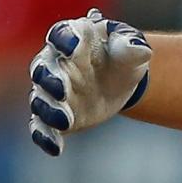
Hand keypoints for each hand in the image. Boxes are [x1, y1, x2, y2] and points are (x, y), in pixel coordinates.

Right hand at [26, 8, 150, 156]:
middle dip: (50, 79)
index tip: (73, 47)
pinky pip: (42, 126)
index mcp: (72, 37)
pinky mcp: (55, 115)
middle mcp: (55, 63)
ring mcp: (52, 91)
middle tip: (61, 89)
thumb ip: (132, 46)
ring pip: (40, 99)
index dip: (65, 39)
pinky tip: (56, 148)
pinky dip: (45, 137)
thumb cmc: (121, 56)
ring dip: (49, 110)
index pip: (61, 34)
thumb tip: (141, 50)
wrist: (119, 81)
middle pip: (43, 69)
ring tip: (65, 121)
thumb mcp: (131, 48)